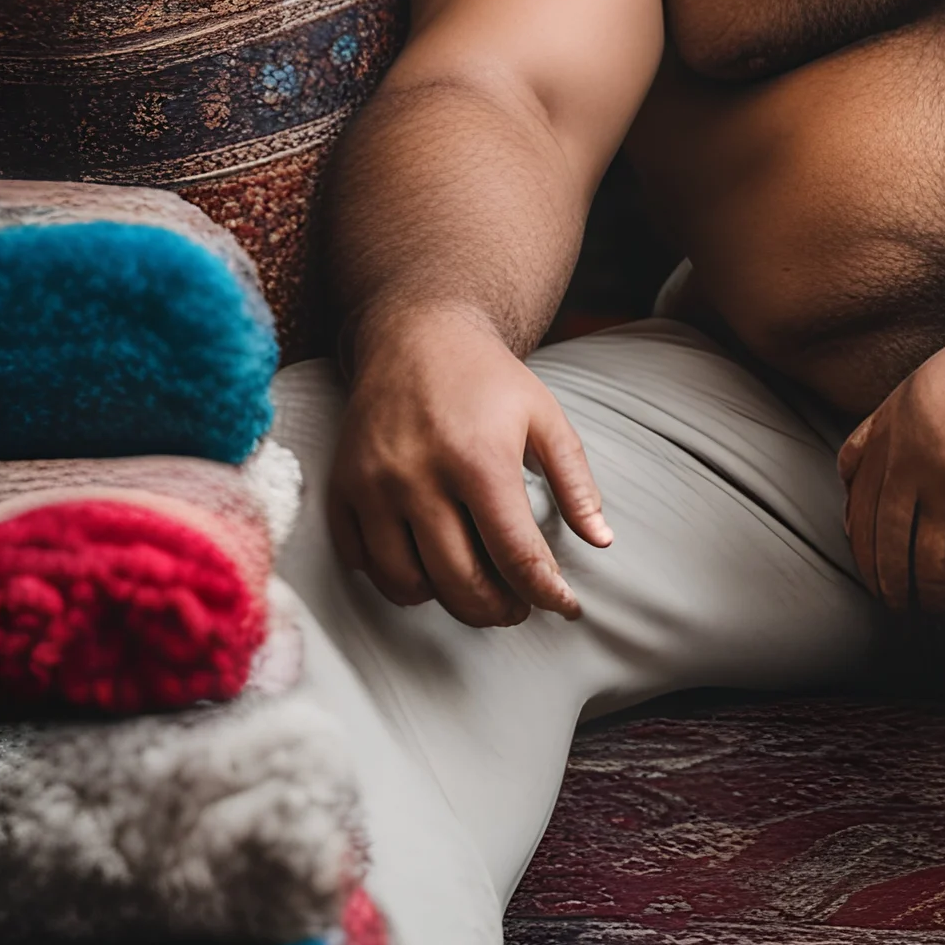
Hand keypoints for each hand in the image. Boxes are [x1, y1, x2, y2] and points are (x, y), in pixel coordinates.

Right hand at [328, 303, 610, 627]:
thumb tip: (602, 542)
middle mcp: (420, 476)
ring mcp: (374, 485)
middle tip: (516, 608)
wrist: (416, 334)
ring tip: (472, 588)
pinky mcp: (342, 487)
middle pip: (459, 582)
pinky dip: (393, 577)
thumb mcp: (545, 416)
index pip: (516, 554)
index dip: (546, 592)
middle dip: (497, 610)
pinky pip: (362, 562)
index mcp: (479, 458)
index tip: (565, 606)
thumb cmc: (489, 379)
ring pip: (406, 584)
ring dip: (445, 600)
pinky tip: (424, 564)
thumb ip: (576, 481)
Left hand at [836, 325, 944, 616]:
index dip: (862, 544)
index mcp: (899, 440)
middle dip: (891, 581)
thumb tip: (853, 466)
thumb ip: (885, 423)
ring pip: (940, 563)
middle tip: (895, 603)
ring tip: (938, 610)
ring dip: (937, 595)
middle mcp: (926, 474)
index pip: (863, 506)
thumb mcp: (920, 382)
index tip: (866, 566)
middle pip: (894, 543)